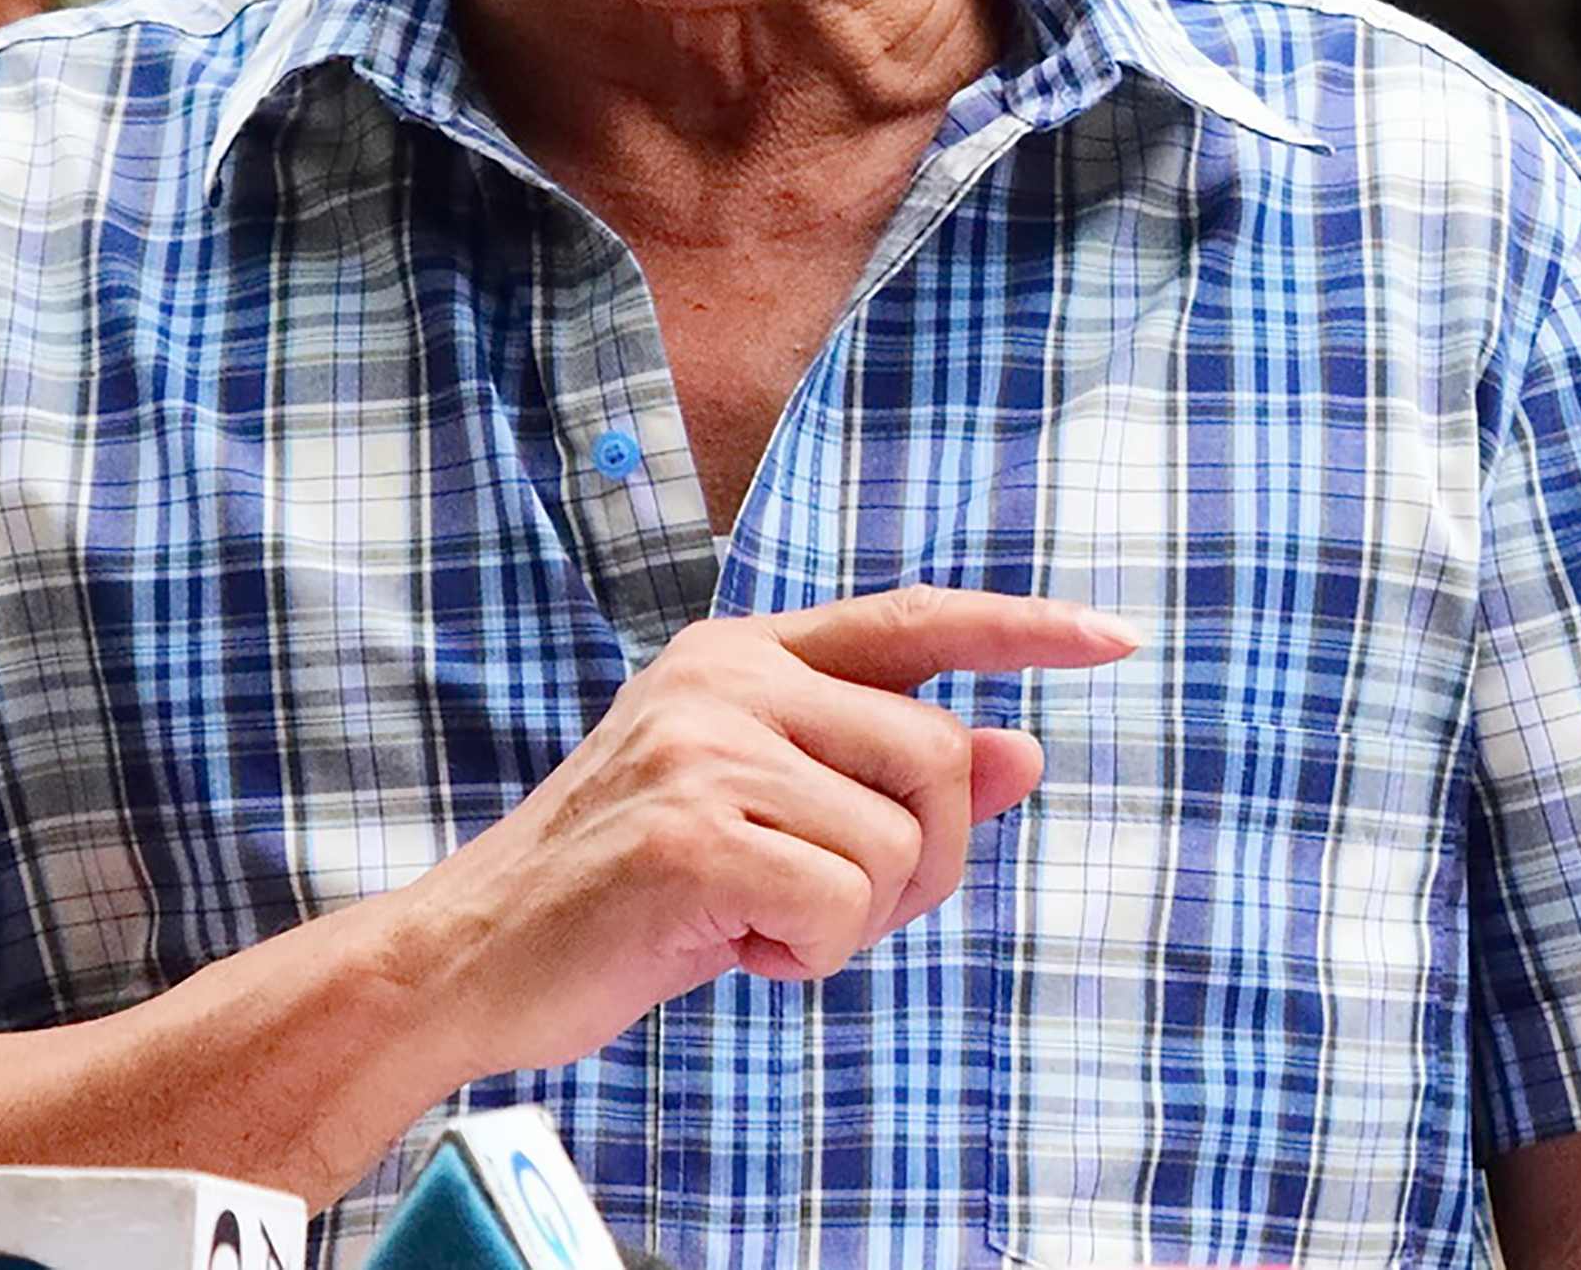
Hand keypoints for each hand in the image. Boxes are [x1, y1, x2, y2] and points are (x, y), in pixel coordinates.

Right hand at [388, 587, 1137, 1080]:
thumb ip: (884, 777)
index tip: (1115, 637)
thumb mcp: (767, 817)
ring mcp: (704, 748)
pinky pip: (841, 905)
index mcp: (743, 655)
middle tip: (835, 910)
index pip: (914, 620)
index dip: (1021, 628)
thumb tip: (1025, 750)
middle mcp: (728, 679)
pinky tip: (731, 948)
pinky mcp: (691, 833)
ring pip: (899, 842)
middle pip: (940, 755)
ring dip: (856, 919)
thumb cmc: (624, 896)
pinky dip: (810, 955)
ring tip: (758, 923)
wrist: (466, 959)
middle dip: (927, 859)